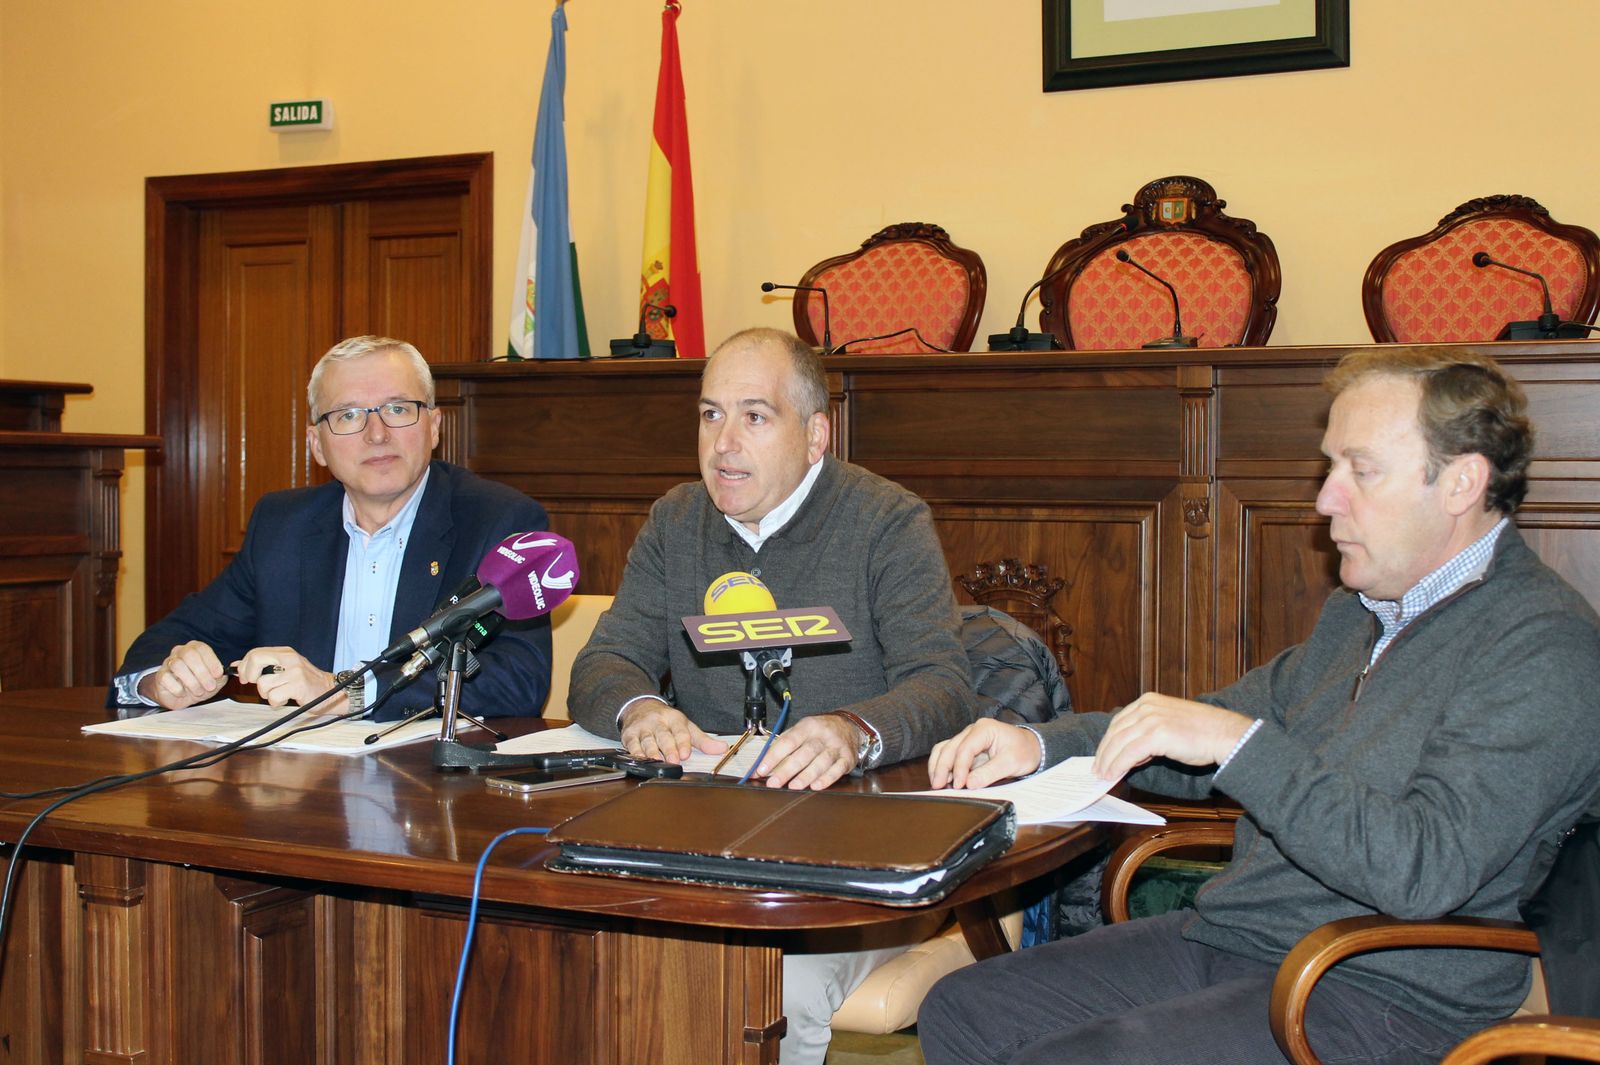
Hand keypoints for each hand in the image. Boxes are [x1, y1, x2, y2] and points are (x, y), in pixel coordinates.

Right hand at [138, 640, 226, 709]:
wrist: (180, 695)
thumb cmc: (199, 683)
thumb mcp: (214, 680)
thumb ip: (223, 674)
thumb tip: (232, 670)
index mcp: (195, 649)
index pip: (202, 648)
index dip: (211, 661)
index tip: (218, 675)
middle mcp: (180, 652)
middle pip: (189, 655)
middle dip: (202, 672)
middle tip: (210, 687)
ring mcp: (168, 663)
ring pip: (178, 666)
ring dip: (191, 682)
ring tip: (198, 692)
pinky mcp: (161, 676)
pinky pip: (167, 678)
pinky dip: (177, 688)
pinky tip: (183, 693)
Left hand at [235, 647, 340, 710]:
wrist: (330, 690)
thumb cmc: (305, 681)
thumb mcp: (285, 667)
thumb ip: (263, 665)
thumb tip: (237, 665)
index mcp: (285, 652)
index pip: (255, 653)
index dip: (245, 667)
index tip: (246, 677)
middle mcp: (289, 659)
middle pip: (256, 660)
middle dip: (250, 676)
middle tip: (257, 684)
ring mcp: (294, 672)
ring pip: (263, 684)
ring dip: (267, 694)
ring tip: (279, 693)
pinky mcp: (298, 686)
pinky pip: (273, 697)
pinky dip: (276, 702)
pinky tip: (286, 699)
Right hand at [619, 699, 726, 763]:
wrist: (639, 706)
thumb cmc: (666, 720)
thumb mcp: (686, 726)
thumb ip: (703, 740)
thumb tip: (722, 749)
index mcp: (674, 718)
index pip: (680, 730)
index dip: (683, 742)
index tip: (686, 754)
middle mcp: (658, 722)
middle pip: (663, 735)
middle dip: (669, 748)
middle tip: (674, 760)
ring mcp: (643, 728)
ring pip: (647, 740)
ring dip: (651, 752)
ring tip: (657, 761)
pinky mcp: (629, 734)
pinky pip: (631, 744)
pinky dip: (634, 752)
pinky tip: (639, 759)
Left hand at [752, 714, 859, 789]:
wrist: (849, 726)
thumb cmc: (819, 732)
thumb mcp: (801, 730)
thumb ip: (782, 745)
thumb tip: (761, 765)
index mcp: (807, 726)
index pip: (788, 741)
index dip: (774, 756)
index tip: (761, 769)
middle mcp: (823, 736)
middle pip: (804, 753)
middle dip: (787, 769)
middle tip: (773, 783)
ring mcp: (836, 747)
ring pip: (821, 762)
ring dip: (806, 775)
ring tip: (793, 786)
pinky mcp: (847, 758)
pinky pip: (837, 769)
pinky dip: (827, 779)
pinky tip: (816, 786)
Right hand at [927, 719, 1041, 789]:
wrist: (1032, 748)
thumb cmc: (1024, 752)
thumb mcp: (1011, 763)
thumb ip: (989, 773)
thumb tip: (969, 784)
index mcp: (984, 728)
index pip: (965, 748)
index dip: (959, 768)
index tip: (959, 786)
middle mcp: (972, 730)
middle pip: (949, 747)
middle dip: (941, 767)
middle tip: (937, 786)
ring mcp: (968, 738)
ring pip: (945, 749)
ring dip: (938, 766)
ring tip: (937, 784)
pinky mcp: (967, 748)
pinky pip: (950, 755)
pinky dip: (944, 767)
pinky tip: (944, 780)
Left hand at [1090, 692, 1251, 781]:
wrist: (1225, 734)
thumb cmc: (1203, 733)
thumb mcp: (1169, 724)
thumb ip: (1149, 732)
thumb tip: (1131, 753)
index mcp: (1149, 701)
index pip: (1119, 721)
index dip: (1108, 740)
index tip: (1102, 755)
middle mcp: (1147, 706)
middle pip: (1115, 731)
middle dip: (1104, 752)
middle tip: (1097, 768)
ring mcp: (1151, 718)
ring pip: (1119, 743)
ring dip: (1108, 761)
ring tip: (1103, 775)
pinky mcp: (1156, 734)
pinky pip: (1129, 752)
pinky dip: (1118, 765)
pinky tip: (1114, 775)